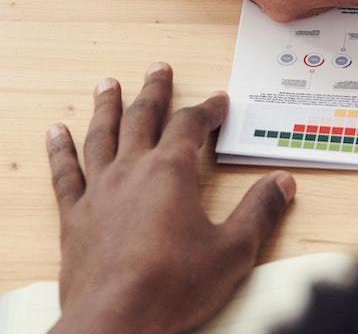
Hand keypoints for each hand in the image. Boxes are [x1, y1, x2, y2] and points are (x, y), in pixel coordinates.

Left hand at [46, 64, 295, 333]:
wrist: (115, 322)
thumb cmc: (174, 286)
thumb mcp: (233, 250)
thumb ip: (259, 212)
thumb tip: (283, 183)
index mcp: (172, 173)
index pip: (192, 126)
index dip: (208, 109)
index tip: (220, 101)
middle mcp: (132, 172)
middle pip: (143, 118)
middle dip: (155, 91)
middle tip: (159, 68)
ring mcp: (98, 193)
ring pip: (101, 136)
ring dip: (107, 107)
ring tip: (108, 83)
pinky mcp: (74, 218)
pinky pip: (65, 174)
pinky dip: (60, 150)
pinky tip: (56, 132)